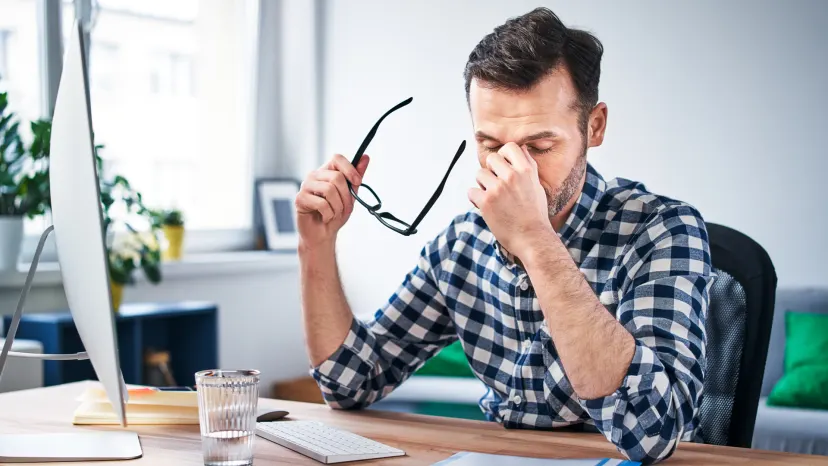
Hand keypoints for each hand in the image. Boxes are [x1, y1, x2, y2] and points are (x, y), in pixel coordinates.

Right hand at [295, 154, 369, 248]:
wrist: (322, 234)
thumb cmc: (335, 214)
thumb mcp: (350, 195)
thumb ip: (356, 177)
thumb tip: (365, 157)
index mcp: (326, 172)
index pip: (337, 158)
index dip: (350, 169)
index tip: (358, 182)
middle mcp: (314, 175)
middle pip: (337, 177)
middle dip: (346, 196)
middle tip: (346, 209)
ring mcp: (305, 186)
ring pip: (329, 190)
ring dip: (338, 207)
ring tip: (334, 214)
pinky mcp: (300, 199)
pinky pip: (321, 203)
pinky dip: (329, 214)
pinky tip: (325, 217)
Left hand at [468, 142, 551, 257]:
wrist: (532, 238)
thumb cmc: (535, 214)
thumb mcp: (537, 186)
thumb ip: (528, 166)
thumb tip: (522, 149)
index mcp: (526, 170)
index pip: (509, 147)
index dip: (504, 156)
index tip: (504, 167)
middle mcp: (511, 176)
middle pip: (491, 159)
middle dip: (491, 171)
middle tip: (497, 185)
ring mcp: (498, 188)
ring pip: (479, 174)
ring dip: (483, 185)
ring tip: (493, 198)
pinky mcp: (486, 202)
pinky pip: (471, 191)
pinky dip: (476, 199)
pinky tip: (486, 207)